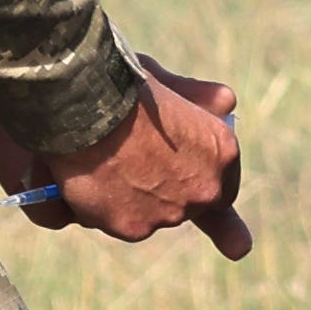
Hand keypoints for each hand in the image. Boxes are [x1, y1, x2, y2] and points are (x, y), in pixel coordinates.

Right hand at [22, 62, 252, 255]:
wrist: (84, 107)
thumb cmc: (122, 86)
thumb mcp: (164, 81)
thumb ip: (194, 96)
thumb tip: (226, 102)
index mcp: (222, 151)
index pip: (223, 185)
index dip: (198, 178)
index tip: (182, 175)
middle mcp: (205, 188)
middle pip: (189, 203)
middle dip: (166, 192)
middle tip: (135, 170)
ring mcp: (171, 212)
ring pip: (151, 214)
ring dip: (133, 201)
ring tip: (104, 168)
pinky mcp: (135, 228)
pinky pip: (119, 222)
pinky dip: (104, 208)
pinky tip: (87, 184)